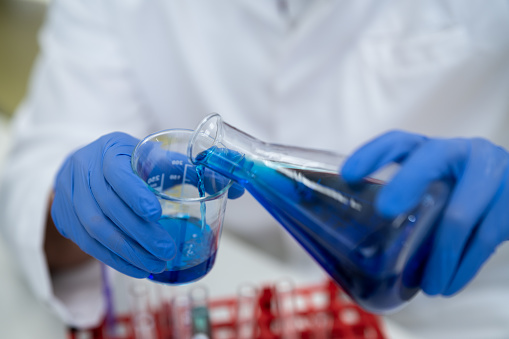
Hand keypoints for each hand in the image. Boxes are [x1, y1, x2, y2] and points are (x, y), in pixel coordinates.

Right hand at [51, 132, 242, 277]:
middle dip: (139, 233)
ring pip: (95, 229)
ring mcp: (70, 196)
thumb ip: (192, 169)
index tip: (157, 213)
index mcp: (109, 150)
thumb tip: (236, 187)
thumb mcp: (155, 157)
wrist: (86, 167)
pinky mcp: (66, 218)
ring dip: (127, 251)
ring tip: (156, 266)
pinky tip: (137, 269)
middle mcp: (83, 171)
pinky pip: (88, 244)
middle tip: (167, 251)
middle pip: (107, 207)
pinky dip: (114, 259)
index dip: (134, 194)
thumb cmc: (131, 162)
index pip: (116, 173)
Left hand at [341, 130, 508, 295]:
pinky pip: (486, 237)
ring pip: (459, 214)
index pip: (399, 142)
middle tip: (384, 210)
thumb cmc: (466, 198)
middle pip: (430, 159)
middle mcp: (464, 153)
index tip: (347, 175)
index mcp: (435, 150)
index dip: (372, 154)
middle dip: (405, 183)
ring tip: (427, 287)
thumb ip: (409, 205)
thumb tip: (359, 246)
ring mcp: (494, 172)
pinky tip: (450, 284)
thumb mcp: (438, 192)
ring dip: (440, 256)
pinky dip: (465, 266)